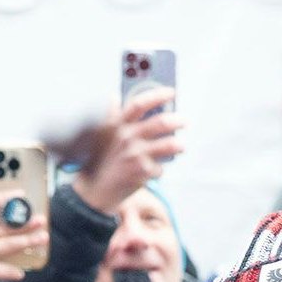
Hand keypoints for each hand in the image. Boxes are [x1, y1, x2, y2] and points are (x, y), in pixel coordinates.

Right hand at [73, 88, 183, 214]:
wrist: (96, 190)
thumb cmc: (102, 160)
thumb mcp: (104, 135)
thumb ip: (112, 116)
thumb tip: (113, 96)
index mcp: (118, 125)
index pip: (139, 104)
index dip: (156, 95)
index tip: (171, 92)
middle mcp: (127, 137)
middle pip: (160, 122)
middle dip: (177, 120)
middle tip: (184, 121)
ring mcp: (135, 155)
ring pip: (169, 145)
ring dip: (178, 145)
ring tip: (181, 146)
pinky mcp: (142, 172)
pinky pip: (161, 168)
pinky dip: (160, 169)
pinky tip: (155, 170)